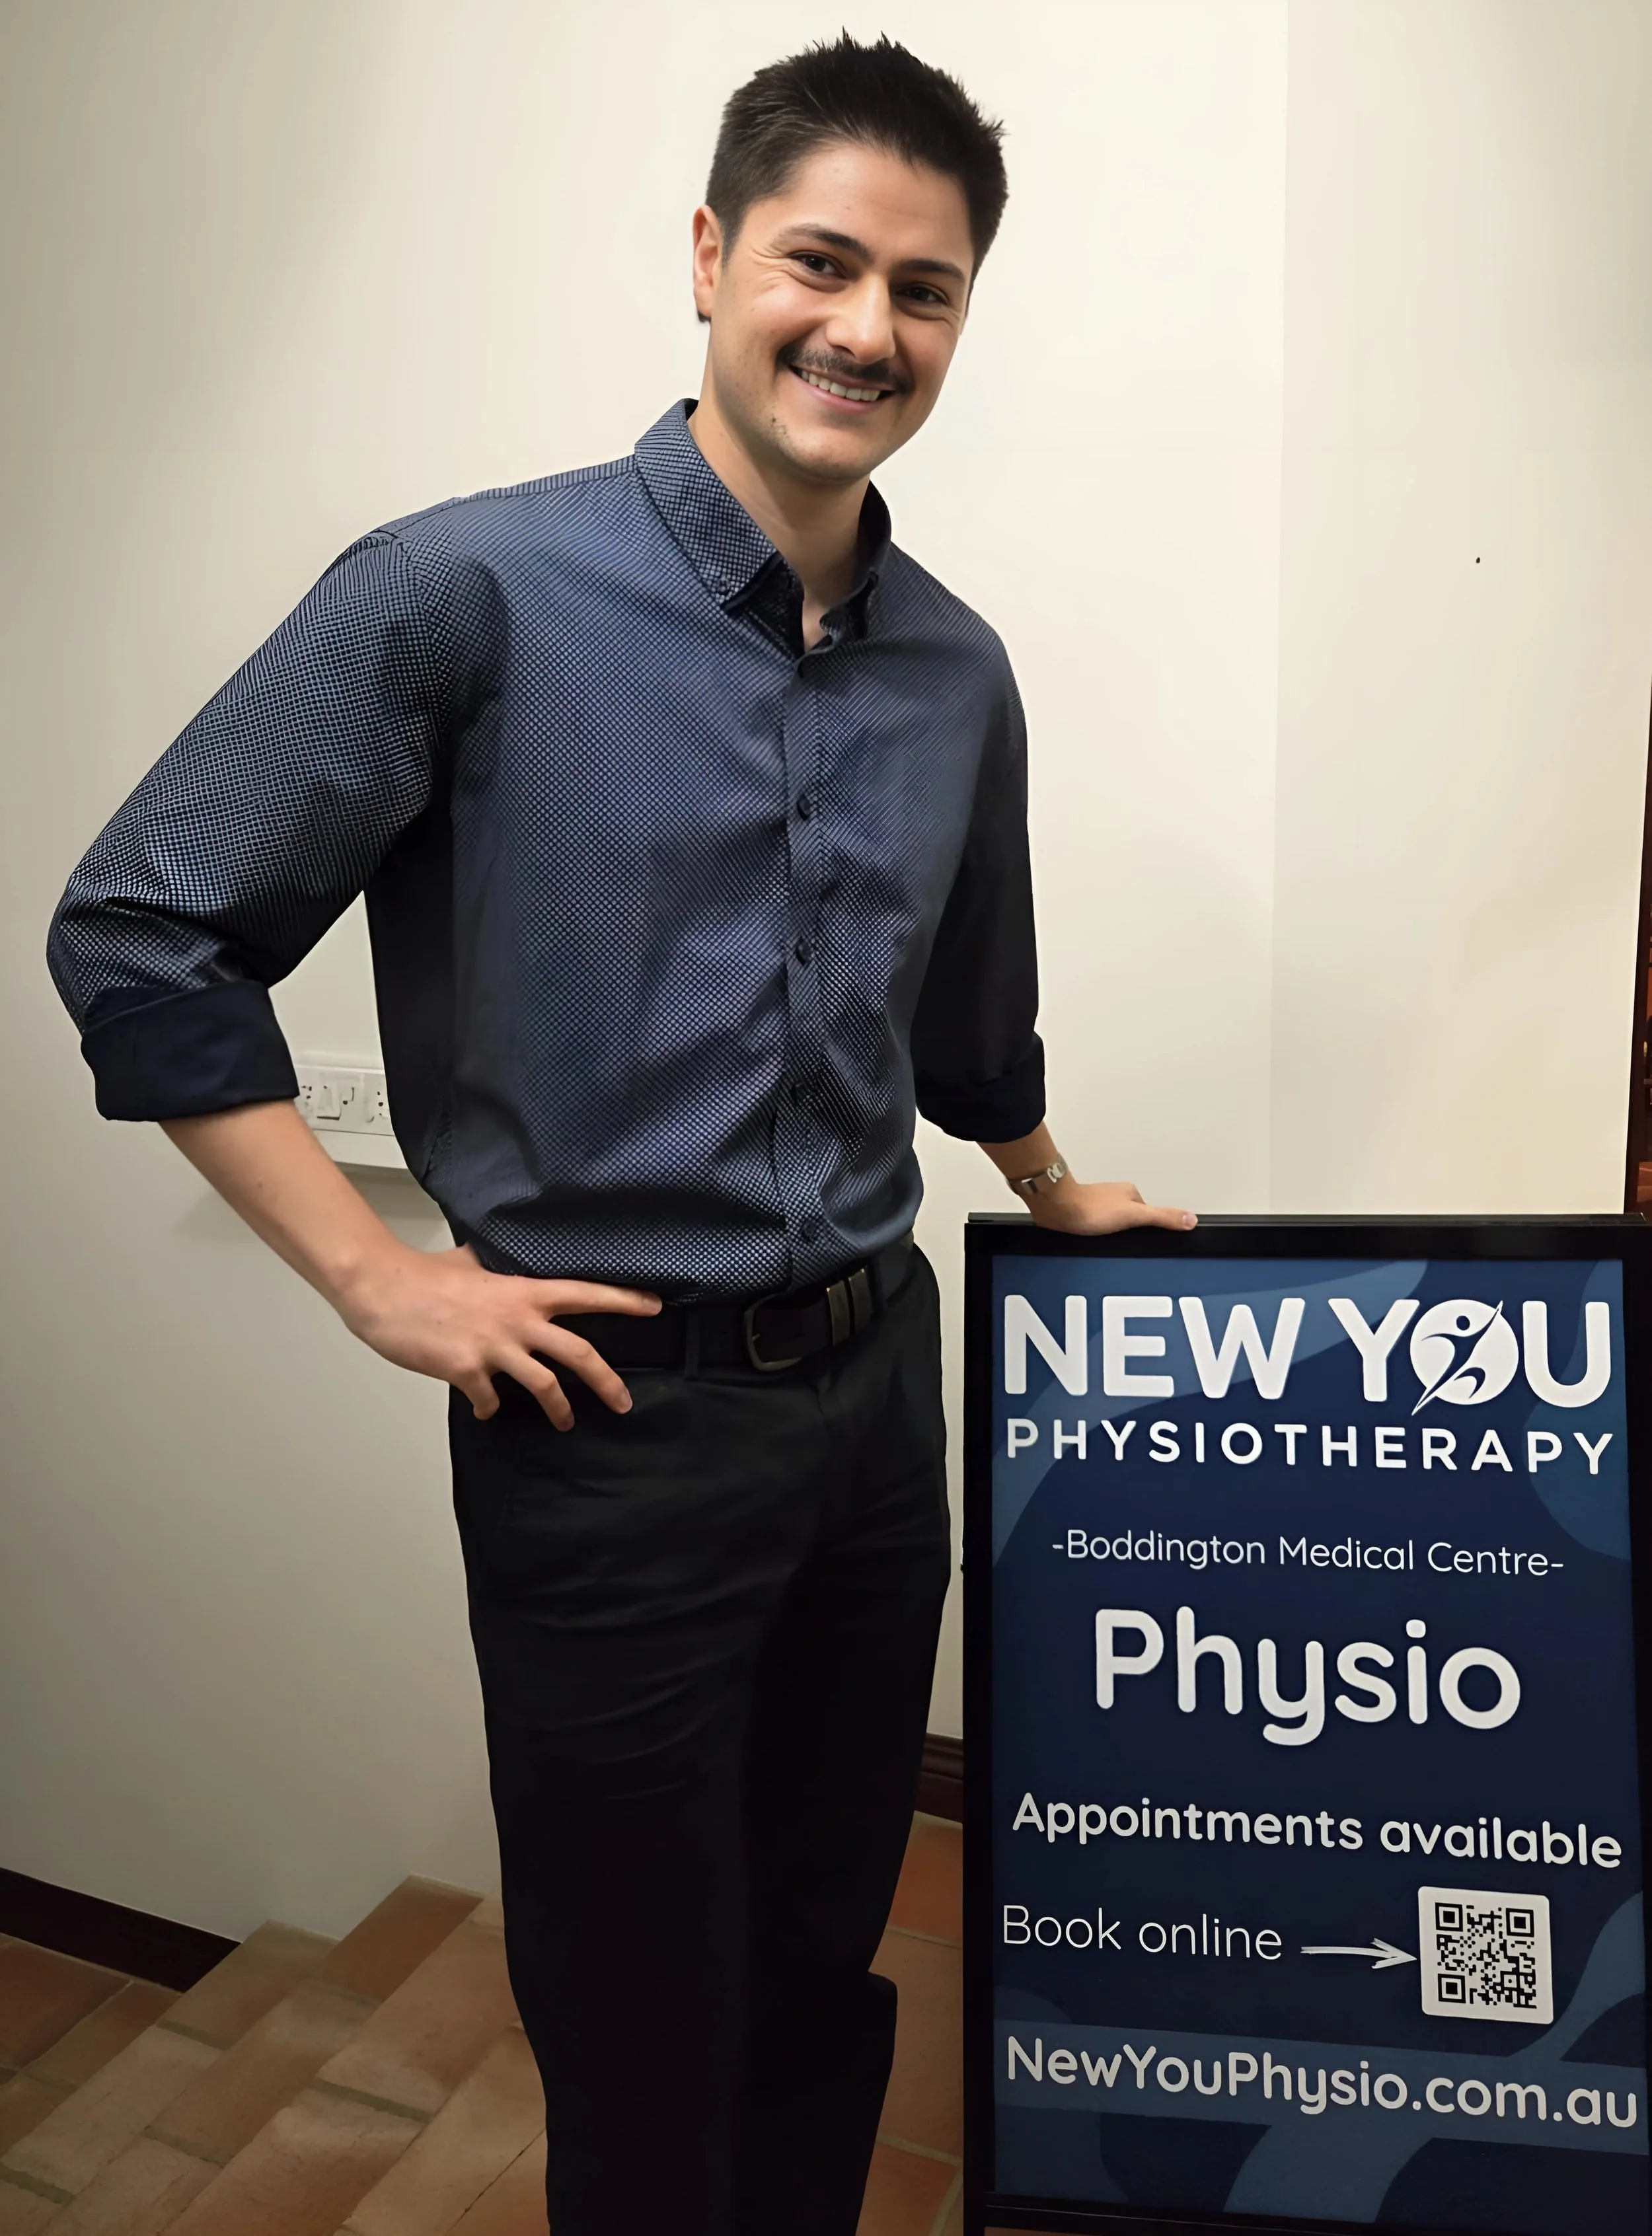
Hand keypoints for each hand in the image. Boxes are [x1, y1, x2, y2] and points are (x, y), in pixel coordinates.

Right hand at [337, 1240, 660, 1428]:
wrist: (383, 1289)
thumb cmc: (423, 1275)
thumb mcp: (472, 1262)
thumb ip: (495, 1271)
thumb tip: (497, 1266)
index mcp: (522, 1292)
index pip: (585, 1293)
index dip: (623, 1301)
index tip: (654, 1307)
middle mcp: (516, 1320)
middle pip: (578, 1354)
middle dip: (607, 1382)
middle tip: (624, 1402)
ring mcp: (493, 1347)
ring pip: (543, 1386)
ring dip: (558, 1409)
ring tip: (565, 1422)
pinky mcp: (466, 1371)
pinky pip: (488, 1400)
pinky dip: (488, 1408)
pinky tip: (485, 1410)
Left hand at [1026, 1179, 1196, 1236]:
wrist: (1056, 1208)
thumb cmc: (1089, 1209)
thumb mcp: (1134, 1216)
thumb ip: (1161, 1218)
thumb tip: (1190, 1219)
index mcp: (1129, 1192)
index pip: (1147, 1213)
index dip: (1147, 1228)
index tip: (1147, 1239)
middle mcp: (1113, 1195)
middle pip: (1130, 1217)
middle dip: (1129, 1232)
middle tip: (1127, 1244)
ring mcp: (1096, 1203)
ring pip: (1111, 1221)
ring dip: (1111, 1232)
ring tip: (1109, 1244)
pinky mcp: (1081, 1212)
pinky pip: (1094, 1225)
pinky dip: (1096, 1233)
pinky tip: (1093, 1240)